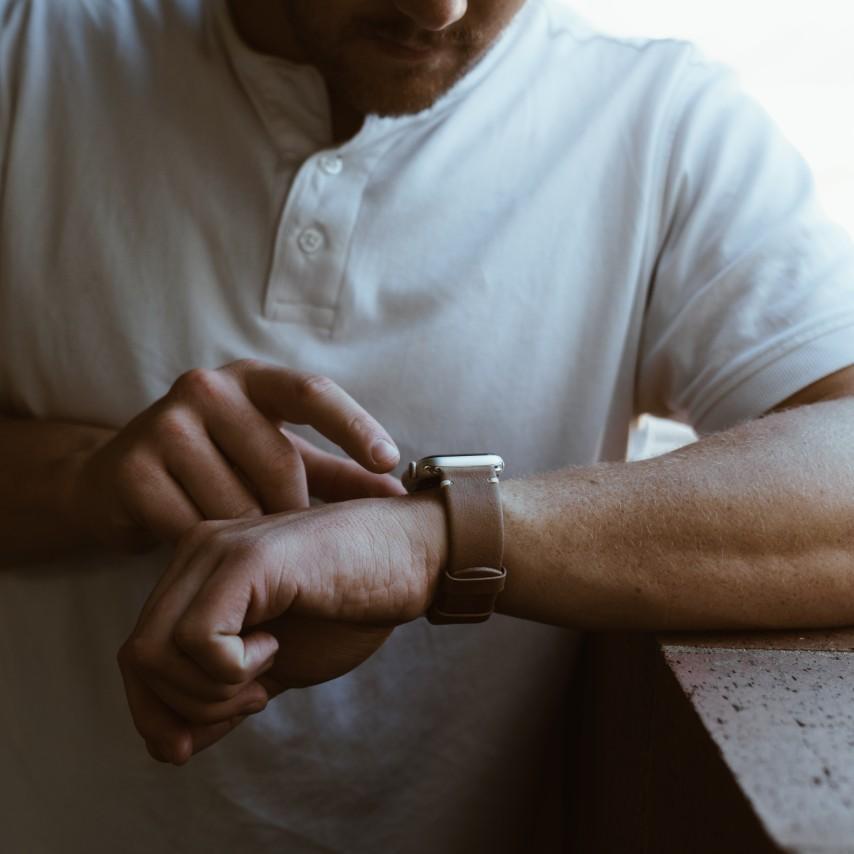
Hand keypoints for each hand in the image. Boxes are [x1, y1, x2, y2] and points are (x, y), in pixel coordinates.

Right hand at [69, 360, 402, 549]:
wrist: (119, 484)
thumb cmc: (219, 468)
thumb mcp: (280, 461)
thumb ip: (339, 476)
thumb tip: (402, 496)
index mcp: (253, 380)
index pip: (312, 393)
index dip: (354, 425)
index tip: (388, 460)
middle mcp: (207, 388)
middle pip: (281, 464)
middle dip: (293, 512)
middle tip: (288, 540)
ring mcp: (164, 424)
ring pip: (237, 503)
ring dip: (247, 536)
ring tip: (237, 540)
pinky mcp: (131, 468)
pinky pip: (192, 527)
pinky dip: (206, 548)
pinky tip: (200, 548)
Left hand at [118, 493, 445, 763]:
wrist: (414, 556)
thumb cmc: (351, 604)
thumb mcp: (274, 665)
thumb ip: (218, 696)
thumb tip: (166, 745)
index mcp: (198, 573)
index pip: (139, 657)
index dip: (168, 709)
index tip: (235, 711)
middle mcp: (197, 553)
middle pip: (137, 659)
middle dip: (188, 708)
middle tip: (255, 697)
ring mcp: (219, 550)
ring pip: (154, 653)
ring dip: (211, 691)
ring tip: (267, 669)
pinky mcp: (249, 559)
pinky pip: (198, 639)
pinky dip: (231, 668)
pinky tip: (276, 646)